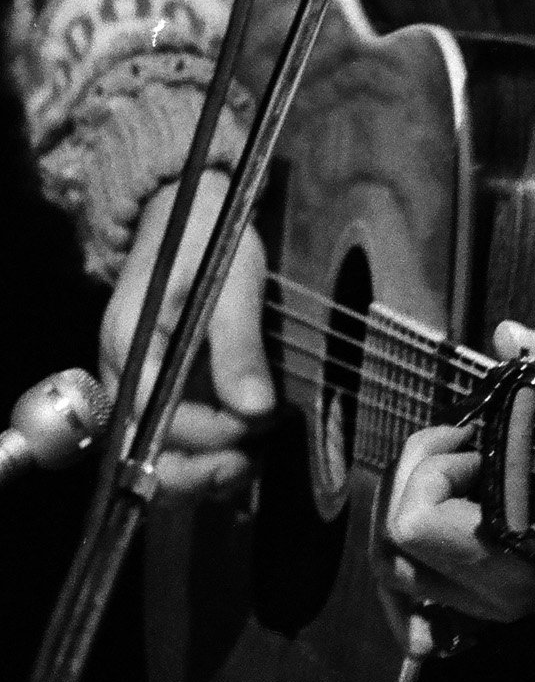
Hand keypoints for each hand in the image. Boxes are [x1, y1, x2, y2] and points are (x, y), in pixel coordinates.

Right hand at [101, 173, 274, 500]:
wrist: (191, 212)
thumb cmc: (208, 241)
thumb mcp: (231, 285)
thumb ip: (240, 348)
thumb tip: (256, 410)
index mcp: (132, 350)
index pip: (158, 419)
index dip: (211, 432)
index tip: (260, 422)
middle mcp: (126, 377)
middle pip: (145, 450)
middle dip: (198, 468)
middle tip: (249, 463)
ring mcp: (142, 386)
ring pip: (157, 453)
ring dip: (201, 469)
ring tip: (248, 464)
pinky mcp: (163, 388)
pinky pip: (172, 436)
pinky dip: (203, 453)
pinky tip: (240, 453)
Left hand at [378, 321, 534, 646]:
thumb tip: (508, 334)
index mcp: (524, 548)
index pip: (416, 521)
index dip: (435, 467)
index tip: (476, 439)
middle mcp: (499, 590)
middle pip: (391, 541)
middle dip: (415, 480)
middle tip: (462, 445)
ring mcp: (486, 606)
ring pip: (391, 565)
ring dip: (412, 505)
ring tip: (460, 468)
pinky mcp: (478, 607)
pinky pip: (408, 585)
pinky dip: (414, 544)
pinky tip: (445, 504)